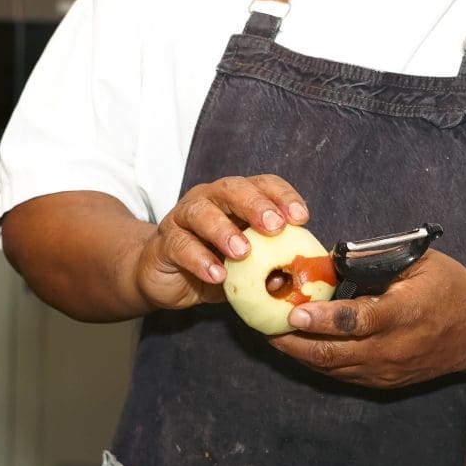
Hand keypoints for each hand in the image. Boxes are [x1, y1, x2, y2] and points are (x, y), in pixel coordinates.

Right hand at [134, 175, 309, 310]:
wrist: (166, 279)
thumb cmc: (213, 265)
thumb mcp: (245, 270)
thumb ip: (265, 271)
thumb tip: (286, 280)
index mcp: (236, 200)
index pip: (263, 184)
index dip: (283, 196)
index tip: (301, 218)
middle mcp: (209, 200)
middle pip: (232, 190)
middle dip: (256, 205)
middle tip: (274, 227)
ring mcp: (183, 218)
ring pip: (201, 212)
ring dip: (224, 230)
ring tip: (242, 253)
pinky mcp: (164, 243)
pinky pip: (180, 245)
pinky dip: (199, 259)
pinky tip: (216, 275)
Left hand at [269, 250, 465, 388]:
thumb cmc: (449, 289)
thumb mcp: (419, 262)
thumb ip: (376, 260)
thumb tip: (332, 261)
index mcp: (403, 315)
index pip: (356, 321)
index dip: (322, 319)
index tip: (293, 312)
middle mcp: (391, 349)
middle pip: (332, 352)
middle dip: (293, 340)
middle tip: (266, 324)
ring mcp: (385, 370)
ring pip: (330, 367)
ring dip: (298, 352)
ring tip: (273, 334)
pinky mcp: (382, 382)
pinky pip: (339, 374)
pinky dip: (315, 361)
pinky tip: (298, 346)